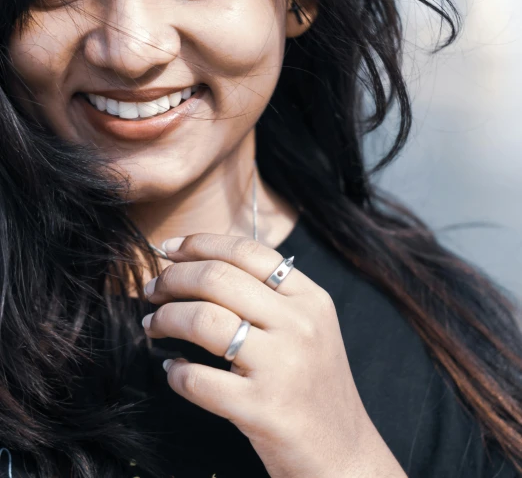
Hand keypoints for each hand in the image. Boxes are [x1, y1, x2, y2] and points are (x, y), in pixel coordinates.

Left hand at [142, 233, 405, 477]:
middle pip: (218, 278)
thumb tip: (204, 265)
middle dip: (173, 278)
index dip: (201, 243)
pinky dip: (175, 372)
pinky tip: (173, 370)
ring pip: (203, 319)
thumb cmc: (315, 388)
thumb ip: (272, 296)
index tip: (169, 249)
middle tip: (152, 289)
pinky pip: (198, 379)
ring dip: (166, 318)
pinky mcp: (261, 408)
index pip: (248, 251)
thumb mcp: (311, 328)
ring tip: (152, 325)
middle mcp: (299, 324)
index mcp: (311, 298)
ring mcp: (282, 366)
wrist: (344, 457)